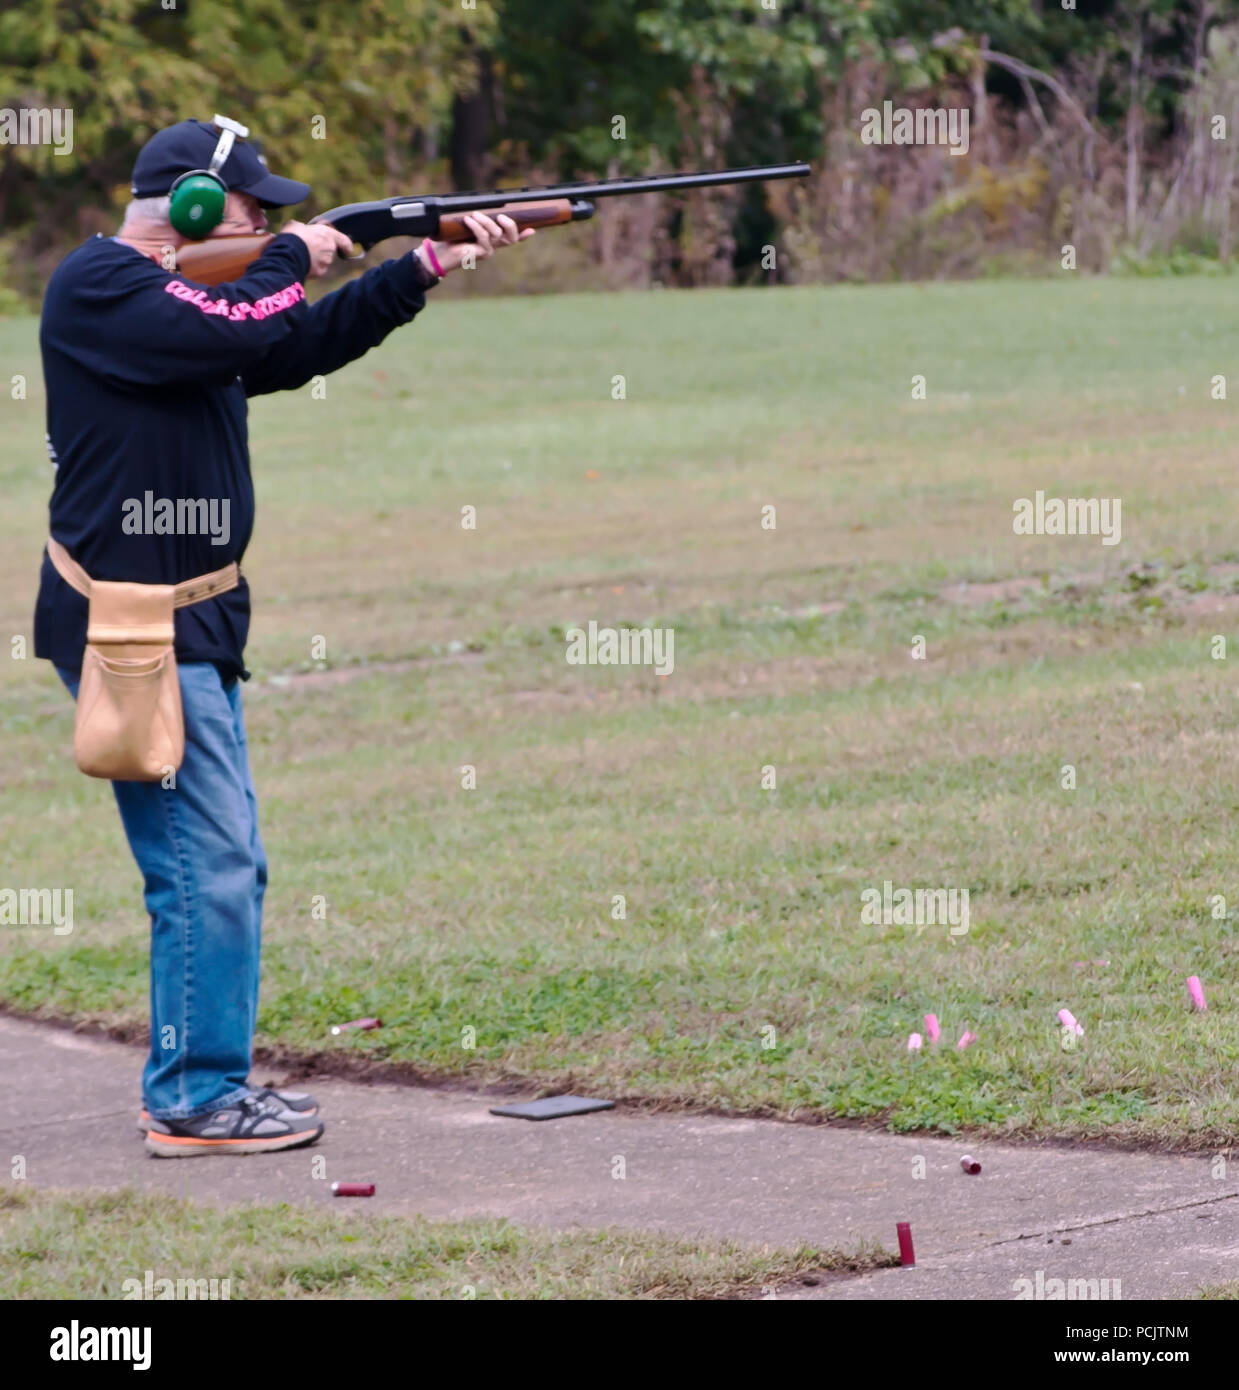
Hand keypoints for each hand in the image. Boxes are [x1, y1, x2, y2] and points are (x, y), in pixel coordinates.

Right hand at [281, 221, 353, 277]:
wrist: (288, 253)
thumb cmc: (292, 236)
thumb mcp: (296, 225)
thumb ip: (304, 228)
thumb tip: (299, 229)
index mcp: (328, 234)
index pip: (344, 241)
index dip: (346, 245)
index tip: (348, 249)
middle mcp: (330, 249)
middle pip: (329, 251)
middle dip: (321, 251)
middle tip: (308, 248)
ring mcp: (326, 262)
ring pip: (323, 261)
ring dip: (315, 259)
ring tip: (301, 255)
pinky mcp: (319, 272)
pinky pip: (317, 270)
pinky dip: (311, 268)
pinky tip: (301, 263)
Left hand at [418, 213, 533, 276]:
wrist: (439, 253)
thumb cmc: (450, 237)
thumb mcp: (465, 224)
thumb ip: (475, 218)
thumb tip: (478, 206)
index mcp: (492, 239)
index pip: (511, 237)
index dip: (523, 235)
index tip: (532, 230)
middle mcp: (493, 246)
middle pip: (512, 237)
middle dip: (510, 224)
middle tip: (500, 216)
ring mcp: (489, 251)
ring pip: (497, 234)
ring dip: (486, 221)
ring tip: (474, 215)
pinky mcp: (482, 254)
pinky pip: (484, 237)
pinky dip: (476, 226)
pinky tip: (468, 220)